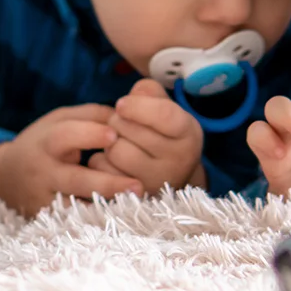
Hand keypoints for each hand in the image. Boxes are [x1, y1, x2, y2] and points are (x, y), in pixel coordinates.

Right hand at [0, 104, 143, 216]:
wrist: (4, 177)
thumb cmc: (42, 142)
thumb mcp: (59, 121)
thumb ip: (90, 115)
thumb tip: (125, 115)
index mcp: (46, 142)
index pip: (65, 137)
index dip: (89, 134)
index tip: (115, 134)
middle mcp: (44, 172)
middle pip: (75, 180)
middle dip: (106, 183)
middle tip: (137, 184)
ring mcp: (45, 199)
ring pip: (75, 207)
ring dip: (104, 207)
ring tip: (133, 206)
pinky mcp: (46, 219)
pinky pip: (73, 221)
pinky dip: (94, 220)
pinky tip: (118, 218)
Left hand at [87, 79, 204, 193]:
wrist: (169, 175)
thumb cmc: (162, 133)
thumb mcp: (165, 107)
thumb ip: (148, 93)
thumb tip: (128, 101)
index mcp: (189, 132)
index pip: (163, 114)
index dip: (136, 106)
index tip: (121, 104)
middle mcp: (179, 160)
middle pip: (130, 130)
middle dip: (118, 120)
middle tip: (121, 123)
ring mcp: (158, 182)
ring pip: (116, 151)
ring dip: (109, 142)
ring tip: (119, 141)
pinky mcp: (135, 197)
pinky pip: (104, 170)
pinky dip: (101, 161)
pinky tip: (112, 161)